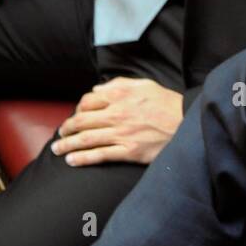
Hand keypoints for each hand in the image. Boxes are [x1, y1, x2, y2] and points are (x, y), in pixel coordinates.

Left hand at [51, 77, 182, 166]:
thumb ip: (119, 85)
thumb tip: (97, 90)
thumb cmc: (167, 103)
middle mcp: (117, 114)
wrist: (188, 123)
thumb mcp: (145, 85)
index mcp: (120, 96)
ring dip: (66, 145)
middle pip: (81, 121)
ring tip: (57, 150)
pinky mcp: (129, 151)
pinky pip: (100, 155)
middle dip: (66, 129)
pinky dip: (82, 158)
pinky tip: (71, 161)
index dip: (77, 109)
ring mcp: (122, 134)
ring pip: (85, 139)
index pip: (87, 102)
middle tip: (60, 134)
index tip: (75, 116)